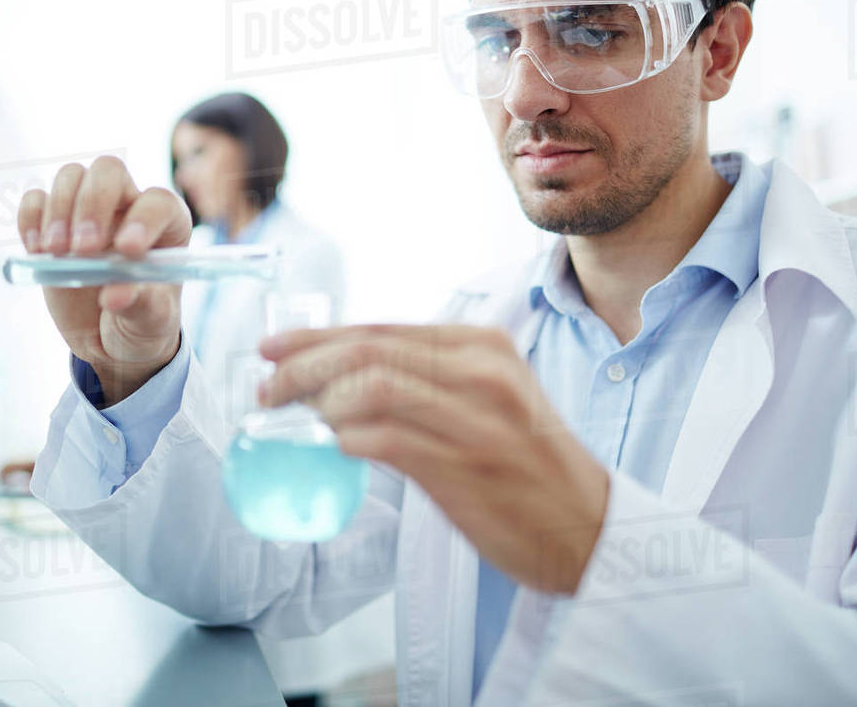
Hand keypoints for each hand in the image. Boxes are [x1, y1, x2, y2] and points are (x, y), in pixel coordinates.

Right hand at [17, 156, 190, 404]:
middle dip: (92, 203)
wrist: (109, 339)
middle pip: (109, 171)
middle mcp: (128, 207)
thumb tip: (114, 295)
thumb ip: (141, 305)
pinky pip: (36, 198)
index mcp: (166, 225)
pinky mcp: (55, 223)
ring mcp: (89, 211)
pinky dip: (31, 218)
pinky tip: (38, 251)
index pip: (158, 202)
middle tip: (83, 250)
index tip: (127, 250)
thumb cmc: (141, 324)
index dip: (143, 219)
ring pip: (71, 176)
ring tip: (57, 253)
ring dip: (59, 209)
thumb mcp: (151, 323)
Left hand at [258, 324, 609, 593]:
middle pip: (367, 349)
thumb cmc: (530, 465)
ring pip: (370, 387)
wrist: (590, 528)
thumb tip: (342, 379)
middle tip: (265, 386)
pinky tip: (328, 448)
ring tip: (287, 419)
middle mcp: (481, 372)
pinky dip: (343, 439)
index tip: (275, 348)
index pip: (381, 328)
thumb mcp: (491, 399)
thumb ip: (429, 379)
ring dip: (314, 401)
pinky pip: (385, 440)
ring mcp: (475, 419)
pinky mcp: (466, 468)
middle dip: (302, 364)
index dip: (317, 336)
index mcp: (483, 347)